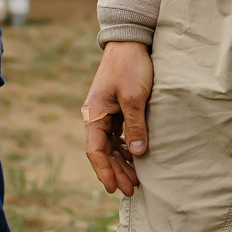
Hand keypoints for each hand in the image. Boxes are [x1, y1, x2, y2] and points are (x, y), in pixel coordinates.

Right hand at [82, 40, 152, 195]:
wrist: (131, 41)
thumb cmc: (131, 66)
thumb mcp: (134, 97)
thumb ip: (135, 125)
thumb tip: (137, 154)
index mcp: (94, 113)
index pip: (95, 150)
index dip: (103, 171)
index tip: (113, 188)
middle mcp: (97, 115)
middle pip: (103, 151)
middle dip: (115, 172)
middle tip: (131, 190)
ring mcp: (107, 112)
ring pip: (111, 145)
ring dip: (122, 163)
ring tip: (136, 181)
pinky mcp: (118, 109)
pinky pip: (119, 135)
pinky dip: (127, 149)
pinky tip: (136, 159)